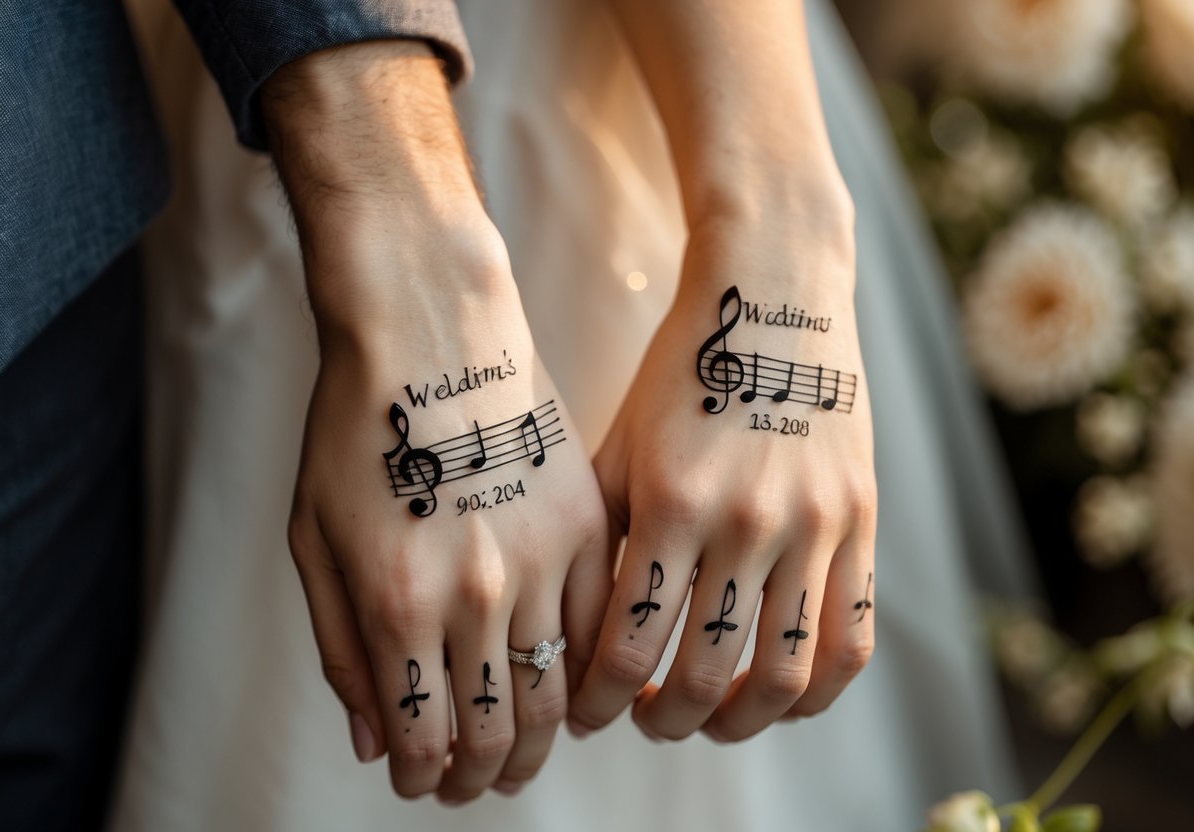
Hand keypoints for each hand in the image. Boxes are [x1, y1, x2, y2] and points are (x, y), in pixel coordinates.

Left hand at [286, 235, 610, 798]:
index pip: (424, 736)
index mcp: (399, 603)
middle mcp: (477, 596)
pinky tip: (567, 685)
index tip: (421, 784)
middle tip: (472, 786)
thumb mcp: (315, 539)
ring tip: (520, 754)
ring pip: (556, 694)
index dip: (423, 777)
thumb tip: (374, 745)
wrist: (432, 328)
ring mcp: (542, 561)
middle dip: (481, 777)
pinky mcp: (588, 527)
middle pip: (497, 731)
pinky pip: (601, 627)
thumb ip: (343, 648)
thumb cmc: (357, 431)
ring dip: (536, 742)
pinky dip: (586, 672)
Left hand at [568, 204, 876, 741]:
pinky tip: (781, 695)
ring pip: (784, 678)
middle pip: (706, 678)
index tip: (587, 713)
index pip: (630, 648)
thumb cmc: (678, 372)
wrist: (773, 295)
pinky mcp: (860, 523)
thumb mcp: (620, 447)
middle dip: (664, 719)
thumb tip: (580, 632)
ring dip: (740, 722)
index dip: (600, 700)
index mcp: (669, 504)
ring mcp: (813, 527)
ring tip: (712, 718)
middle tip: (646, 720)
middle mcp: (745, 524)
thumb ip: (601, 539)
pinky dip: (817, 690)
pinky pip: (852, 639)